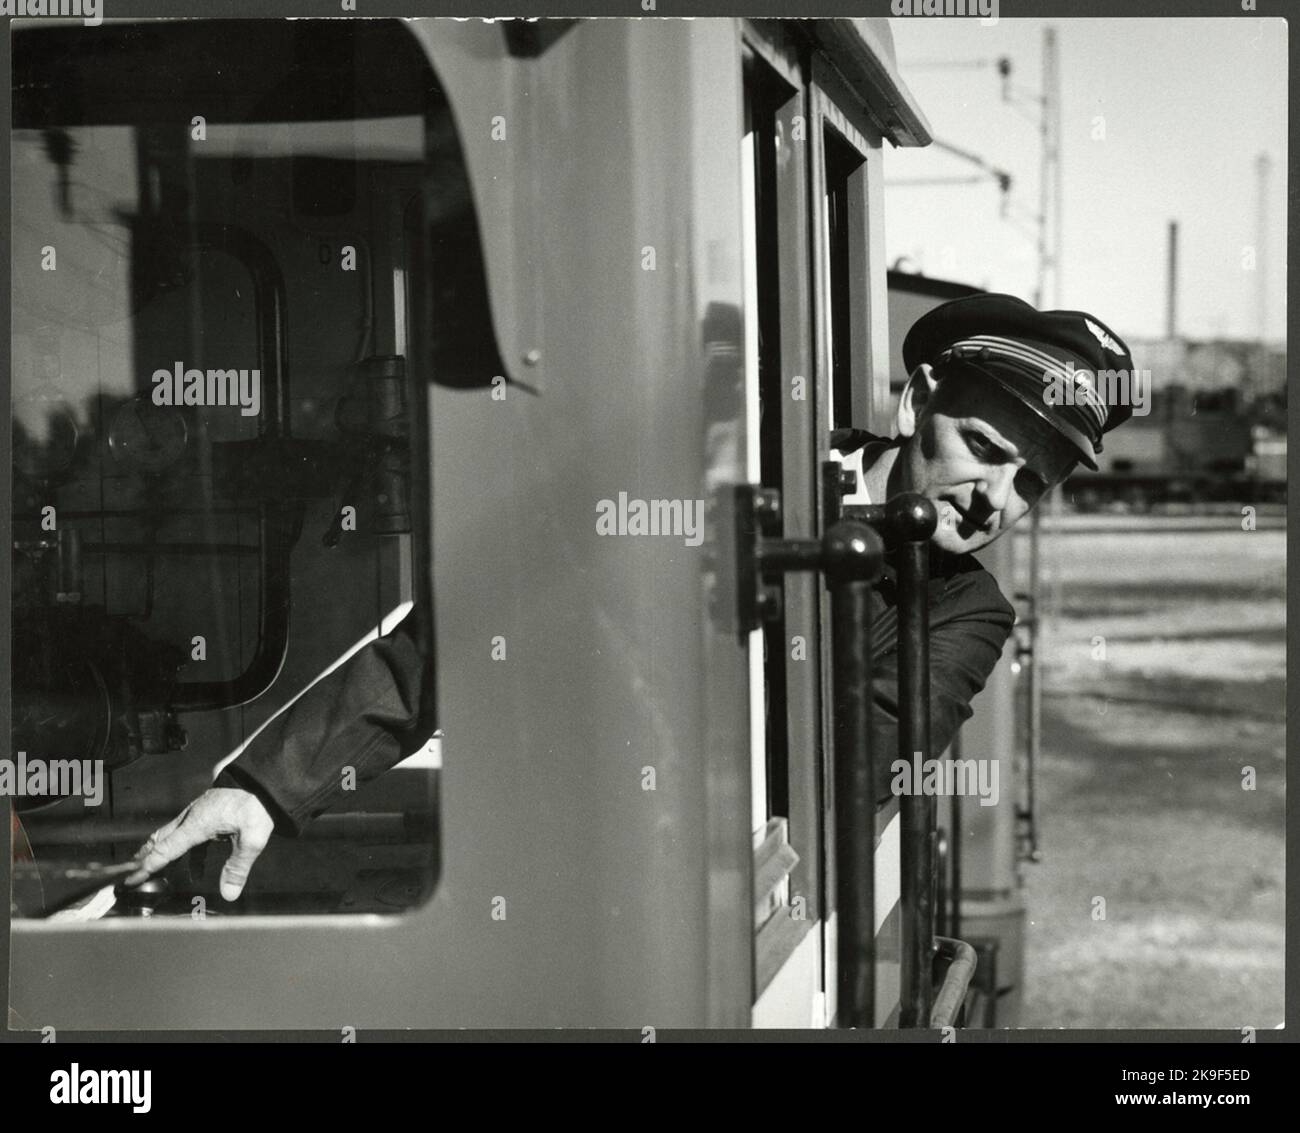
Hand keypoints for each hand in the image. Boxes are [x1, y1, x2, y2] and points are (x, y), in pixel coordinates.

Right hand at [125, 788, 274, 900]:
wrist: (263, 778)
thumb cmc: (257, 804)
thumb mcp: (252, 840)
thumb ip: (237, 867)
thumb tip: (228, 893)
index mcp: (197, 824)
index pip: (165, 850)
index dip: (147, 866)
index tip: (130, 879)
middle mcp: (192, 818)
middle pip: (161, 840)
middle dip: (145, 858)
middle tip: (131, 874)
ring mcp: (198, 813)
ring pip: (173, 836)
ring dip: (164, 855)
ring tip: (156, 873)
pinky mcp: (207, 812)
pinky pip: (190, 835)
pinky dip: (187, 853)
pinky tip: (195, 871)